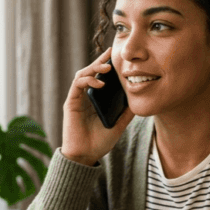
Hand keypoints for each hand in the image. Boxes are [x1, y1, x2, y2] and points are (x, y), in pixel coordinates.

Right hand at [61, 48, 134, 166]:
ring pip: (82, 75)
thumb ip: (126, 112)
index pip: (100, 77)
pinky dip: (88, 80)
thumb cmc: (100, 142)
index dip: (106, 66)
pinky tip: (100, 83)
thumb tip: (138, 99)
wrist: (86, 155)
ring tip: (107, 67)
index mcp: (95, 100)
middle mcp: (85, 97)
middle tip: (110, 54)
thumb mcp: (119, 124)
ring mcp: (77, 99)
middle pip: (91, 72)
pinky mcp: (71, 103)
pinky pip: (77, 85)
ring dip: (94, 68)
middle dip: (100, 61)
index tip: (116, 56)